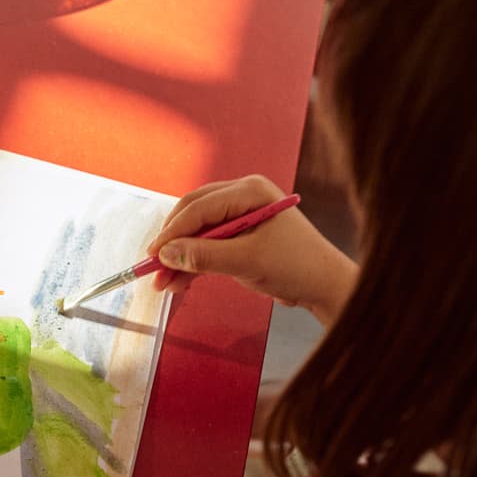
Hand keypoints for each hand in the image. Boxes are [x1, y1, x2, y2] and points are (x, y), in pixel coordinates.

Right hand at [146, 175, 357, 326]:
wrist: (324, 285)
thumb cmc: (296, 266)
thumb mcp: (247, 261)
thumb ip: (205, 256)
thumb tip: (167, 254)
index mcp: (249, 191)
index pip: (200, 208)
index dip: (173, 233)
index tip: (153, 255)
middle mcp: (243, 197)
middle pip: (194, 214)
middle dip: (173, 243)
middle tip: (153, 268)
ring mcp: (241, 216)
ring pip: (198, 232)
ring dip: (180, 257)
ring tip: (163, 283)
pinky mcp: (240, 237)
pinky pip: (208, 246)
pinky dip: (193, 263)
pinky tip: (178, 282)